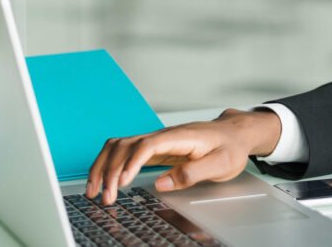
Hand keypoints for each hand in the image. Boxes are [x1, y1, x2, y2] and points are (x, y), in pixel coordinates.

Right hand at [85, 108, 281, 204]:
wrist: (236, 133)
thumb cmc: (230, 147)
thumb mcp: (221, 164)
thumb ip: (193, 173)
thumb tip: (162, 183)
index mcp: (181, 137)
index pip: (148, 145)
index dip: (132, 163)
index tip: (123, 183)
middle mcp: (164, 135)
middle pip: (126, 145)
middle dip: (110, 170)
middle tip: (106, 197)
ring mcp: (157, 140)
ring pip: (119, 146)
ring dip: (103, 166)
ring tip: (95, 191)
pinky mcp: (154, 147)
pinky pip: (124, 151)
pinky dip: (109, 164)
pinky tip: (104, 180)